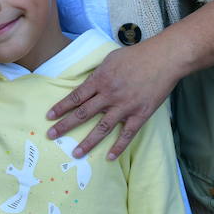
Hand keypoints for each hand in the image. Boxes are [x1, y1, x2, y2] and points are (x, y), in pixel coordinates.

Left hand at [47, 42, 176, 160]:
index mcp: (100, 79)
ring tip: (75, 154)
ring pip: (101, 128)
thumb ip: (98, 73)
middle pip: (83, 113)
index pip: (76, 96)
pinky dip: (118, 147)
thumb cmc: (137, 55)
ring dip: (87, 142)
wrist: (164, 58)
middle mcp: (109, 95)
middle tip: (51, 136)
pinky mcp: (140, 114)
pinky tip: (109, 157)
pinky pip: (126, 134)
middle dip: (65, 125)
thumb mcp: (110, 59)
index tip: (49, 116)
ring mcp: (124, 106)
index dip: (61, 107)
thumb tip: (87, 83)